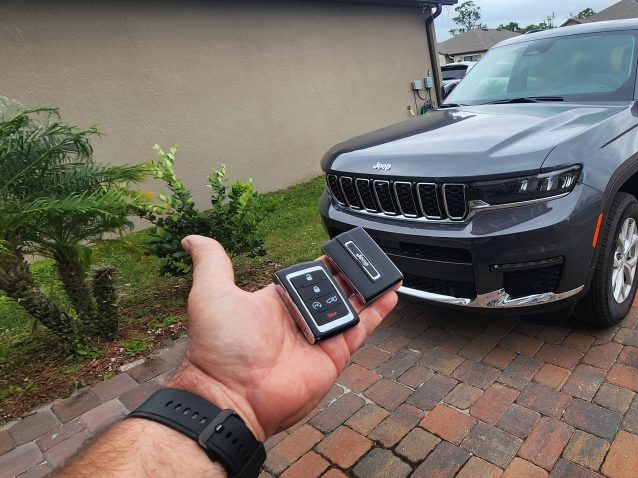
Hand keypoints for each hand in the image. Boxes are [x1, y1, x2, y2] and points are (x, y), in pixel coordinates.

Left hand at [167, 235, 396, 440]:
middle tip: (366, 254)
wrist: (234, 395)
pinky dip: (379, 311)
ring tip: (383, 268)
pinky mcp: (335, 354)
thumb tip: (192, 239)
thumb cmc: (219, 348)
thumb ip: (212, 263)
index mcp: (275, 301)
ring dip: (367, 287)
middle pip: (333, 289)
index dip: (323, 263)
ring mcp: (319, 337)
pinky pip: (362, 328)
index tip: (340, 247)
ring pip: (351, 306)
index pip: (306, 276)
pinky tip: (392, 292)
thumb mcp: (212, 294)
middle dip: (349, 273)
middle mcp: (299, 318)